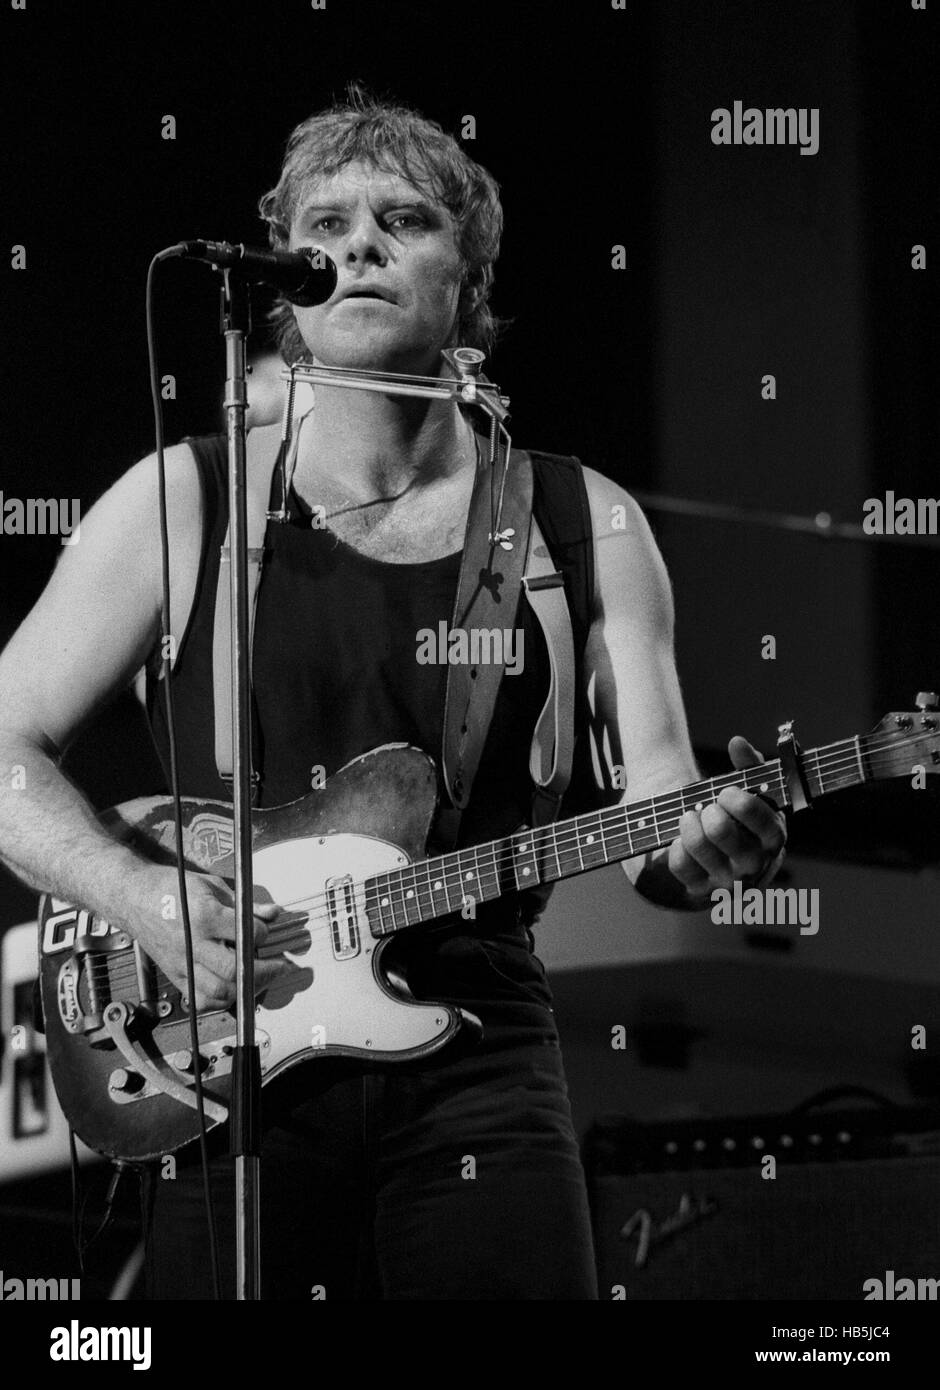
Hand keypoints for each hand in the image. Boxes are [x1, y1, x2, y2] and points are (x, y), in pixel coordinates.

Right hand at [118, 863, 289, 1012]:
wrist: (132, 897)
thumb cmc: (170, 888)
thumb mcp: (211, 886)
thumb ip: (244, 904)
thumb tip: (272, 914)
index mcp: (203, 917)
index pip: (246, 934)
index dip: (264, 934)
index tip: (267, 932)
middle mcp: (191, 944)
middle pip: (233, 971)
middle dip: (263, 971)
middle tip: (278, 966)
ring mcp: (181, 963)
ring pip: (218, 992)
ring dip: (245, 989)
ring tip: (259, 978)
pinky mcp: (174, 975)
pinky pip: (200, 1000)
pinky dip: (220, 1001)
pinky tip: (233, 989)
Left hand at [667, 735, 786, 902]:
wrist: (707, 851)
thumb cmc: (731, 815)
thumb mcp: (745, 790)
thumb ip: (747, 765)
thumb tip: (738, 743)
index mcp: (773, 839)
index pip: (767, 827)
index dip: (744, 806)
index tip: (726, 791)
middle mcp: (755, 865)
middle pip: (728, 838)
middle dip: (712, 815)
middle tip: (706, 807)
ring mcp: (727, 882)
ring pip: (701, 848)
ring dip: (690, 826)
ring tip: (689, 817)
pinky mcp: (699, 890)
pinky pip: (682, 867)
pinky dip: (676, 848)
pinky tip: (678, 840)